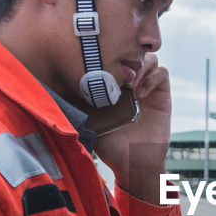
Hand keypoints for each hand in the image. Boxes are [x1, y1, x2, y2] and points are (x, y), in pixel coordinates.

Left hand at [90, 53, 171, 203]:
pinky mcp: (161, 95)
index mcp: (114, 85)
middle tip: (116, 72)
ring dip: (139, 66)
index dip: (108, 56)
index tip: (98, 67)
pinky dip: (152, 77)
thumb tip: (52, 90)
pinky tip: (140, 94)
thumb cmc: (110, 145)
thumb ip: (76, 106)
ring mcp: (148, 88)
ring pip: (148, 58)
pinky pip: (162, 73)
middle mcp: (131, 83)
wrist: (133, 163)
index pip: (114, 58)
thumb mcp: (88, 122)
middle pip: (132, 52)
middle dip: (125, 57)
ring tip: (129, 85)